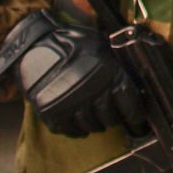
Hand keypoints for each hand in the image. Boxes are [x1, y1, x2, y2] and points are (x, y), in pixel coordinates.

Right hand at [0, 11, 144, 137]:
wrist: (34, 42)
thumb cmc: (73, 42)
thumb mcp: (103, 46)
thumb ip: (118, 63)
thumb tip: (138, 76)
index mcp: (108, 74)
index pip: (129, 104)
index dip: (135, 116)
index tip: (137, 121)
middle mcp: (91, 91)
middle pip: (110, 118)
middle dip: (113, 118)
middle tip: (112, 116)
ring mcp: (70, 103)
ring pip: (90, 126)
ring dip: (95, 125)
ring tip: (95, 119)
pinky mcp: (50, 111)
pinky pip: (68, 130)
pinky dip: (76, 130)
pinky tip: (79, 125)